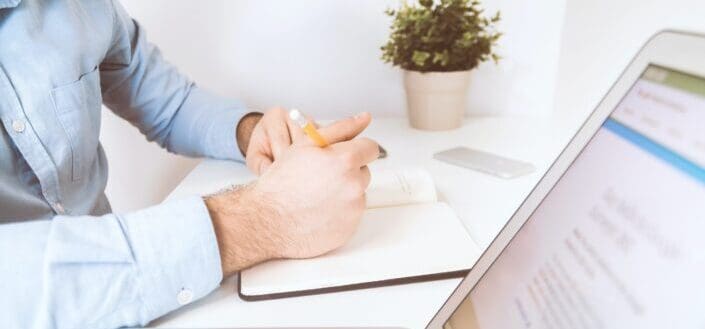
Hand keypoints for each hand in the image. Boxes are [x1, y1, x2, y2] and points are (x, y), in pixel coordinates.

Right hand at [207, 115, 378, 275]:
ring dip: (344, 192)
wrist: (267, 221)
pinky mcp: (350, 228)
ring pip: (358, 193)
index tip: (342, 156)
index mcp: (345, 160)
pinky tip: (318, 211)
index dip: (355, 150)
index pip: (370, 148)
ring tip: (317, 195)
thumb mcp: (306, 145)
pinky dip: (340, 212)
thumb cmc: (282, 182)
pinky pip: (352, 214)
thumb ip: (340, 128)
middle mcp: (354, 185)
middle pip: (364, 171)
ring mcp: (353, 209)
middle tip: (320, 177)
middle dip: (348, 171)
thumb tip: (364, 117)